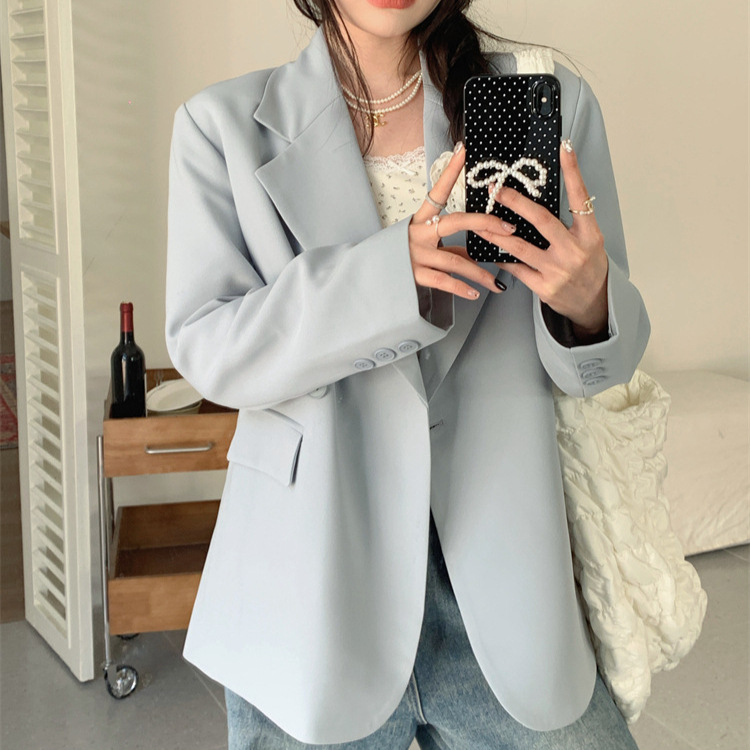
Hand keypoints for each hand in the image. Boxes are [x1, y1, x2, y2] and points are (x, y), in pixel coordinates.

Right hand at [408, 144, 515, 300]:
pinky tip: (475, 293)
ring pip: (455, 261)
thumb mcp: (429, 246)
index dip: (451, 171)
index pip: (437, 191)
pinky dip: (462, 288)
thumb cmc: (407, 258)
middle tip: (509, 229)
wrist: (376, 277)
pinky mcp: (414, 274)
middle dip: (485, 224)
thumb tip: (480, 253)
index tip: (465, 151)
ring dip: (479, 273)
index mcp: (420, 219)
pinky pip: (443, 281)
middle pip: (455, 222)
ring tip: (497, 283)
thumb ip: (452, 247)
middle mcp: (418, 233)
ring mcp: (416, 254)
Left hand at [476, 141, 608, 333]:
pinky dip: (501, 257)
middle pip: (541, 220)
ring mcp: (558, 271)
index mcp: (589, 235)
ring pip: (519, 247)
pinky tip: (490, 249)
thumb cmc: (587, 267)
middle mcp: (574, 251)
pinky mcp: (544, 287)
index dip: (573, 172)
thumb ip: (570, 223)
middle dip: (516, 202)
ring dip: (496, 233)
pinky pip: (516, 268)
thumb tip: (541, 200)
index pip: (580, 197)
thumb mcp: (588, 241)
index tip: (564, 148)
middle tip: (497, 190)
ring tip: (480, 223)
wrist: (591, 303)